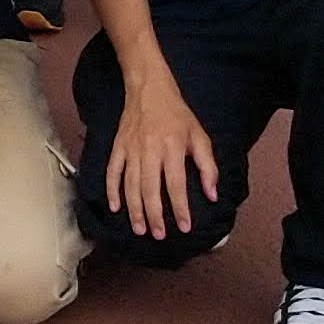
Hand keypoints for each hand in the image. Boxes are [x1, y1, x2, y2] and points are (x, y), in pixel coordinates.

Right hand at [104, 69, 218, 243]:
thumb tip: (211, 194)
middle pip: (150, 189)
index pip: (176, 185)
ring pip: (130, 184)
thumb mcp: (200, 136)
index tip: (184, 227)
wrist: (149, 88)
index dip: (180, 208)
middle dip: (154, 215)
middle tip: (158, 235)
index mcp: (171, 148)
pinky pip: (112, 171)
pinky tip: (114, 207)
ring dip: (134, 209)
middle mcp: (149, 150)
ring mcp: (131, 149)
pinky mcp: (118, 146)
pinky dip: (111, 190)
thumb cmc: (177, 114)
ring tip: (139, 229)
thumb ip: (208, 167)